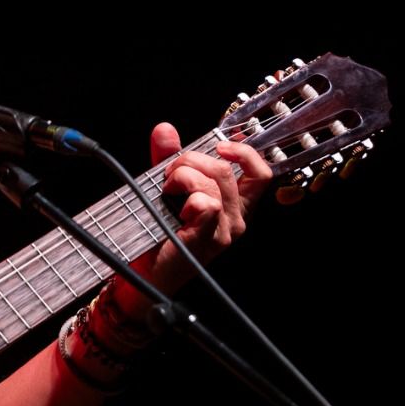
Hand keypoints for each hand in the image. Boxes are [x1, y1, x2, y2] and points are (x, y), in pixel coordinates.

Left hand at [125, 122, 271, 303]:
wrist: (144, 275)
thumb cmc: (158, 235)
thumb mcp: (167, 188)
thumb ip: (169, 158)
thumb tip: (165, 129)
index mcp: (235, 205)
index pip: (260, 173)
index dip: (245, 152)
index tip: (220, 144)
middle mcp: (236, 218)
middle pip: (226, 169)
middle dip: (191, 160)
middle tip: (168, 173)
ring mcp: (225, 230)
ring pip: (214, 181)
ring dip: (183, 176)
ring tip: (166, 190)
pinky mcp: (209, 239)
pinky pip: (206, 203)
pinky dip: (186, 196)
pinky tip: (175, 208)